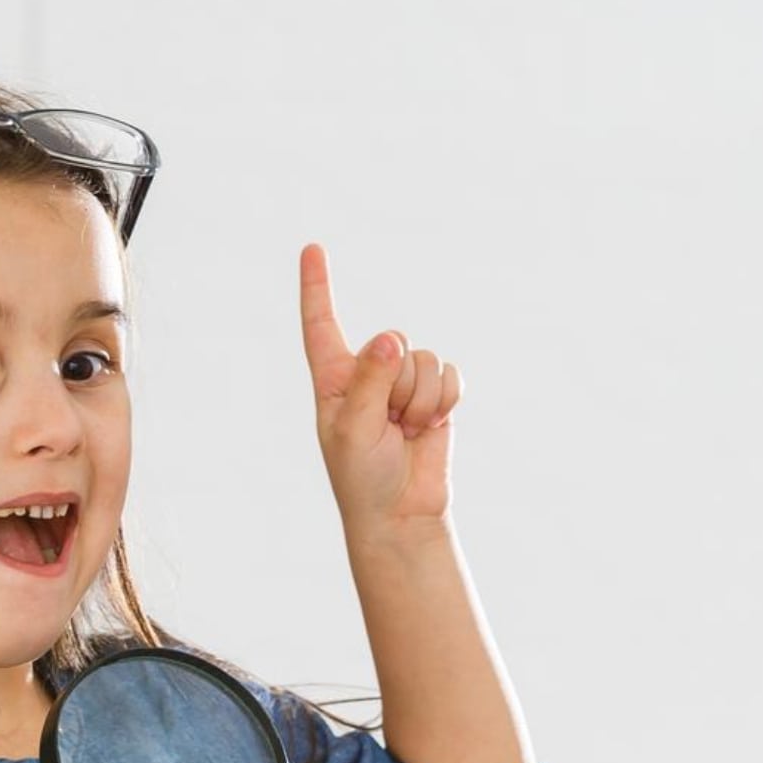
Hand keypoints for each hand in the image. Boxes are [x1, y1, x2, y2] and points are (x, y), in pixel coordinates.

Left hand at [298, 242, 460, 537]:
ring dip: (422, 401)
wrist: (402, 513)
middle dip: (400, 385)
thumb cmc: (363, 477)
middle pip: (394, 344)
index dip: (317, 286)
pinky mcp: (436, 398)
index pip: (322, 324)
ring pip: (424, 360)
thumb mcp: (353, 428)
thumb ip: (370, 380)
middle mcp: (369, 374)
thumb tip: (391, 338)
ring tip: (407, 432)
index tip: (312, 249)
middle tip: (389, 426)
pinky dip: (445, 402)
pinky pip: (449, 375)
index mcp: (334, 378)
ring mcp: (404, 384)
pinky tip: (430, 428)